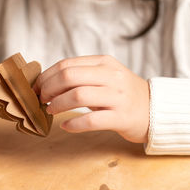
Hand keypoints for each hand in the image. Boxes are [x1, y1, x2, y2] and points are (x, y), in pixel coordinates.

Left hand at [34, 55, 149, 142]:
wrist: (154, 110)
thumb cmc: (122, 94)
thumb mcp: (104, 76)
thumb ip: (81, 75)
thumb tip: (46, 82)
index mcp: (104, 63)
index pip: (67, 65)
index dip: (46, 77)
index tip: (36, 88)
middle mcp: (111, 76)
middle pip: (69, 77)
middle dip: (48, 89)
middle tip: (41, 99)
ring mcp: (117, 97)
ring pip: (78, 96)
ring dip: (58, 104)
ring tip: (50, 110)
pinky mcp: (121, 118)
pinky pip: (91, 120)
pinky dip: (74, 123)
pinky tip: (65, 125)